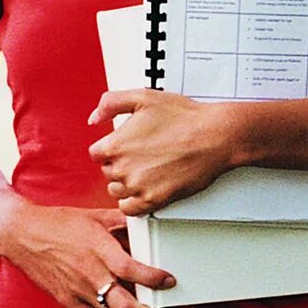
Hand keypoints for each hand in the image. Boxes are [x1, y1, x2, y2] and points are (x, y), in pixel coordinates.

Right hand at [0, 199, 175, 307]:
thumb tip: (148, 226)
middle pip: (126, 306)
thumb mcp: (96, 216)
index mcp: (97, 249)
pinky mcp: (68, 303)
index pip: (129, 269)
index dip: (153, 278)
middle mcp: (89, 274)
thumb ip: (124, 223)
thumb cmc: (59, 223)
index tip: (170, 280)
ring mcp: (78, 292)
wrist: (21, 233)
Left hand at [87, 88, 246, 213]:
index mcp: (116, 144)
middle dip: (120, 164)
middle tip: (140, 155)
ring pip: (117, 191)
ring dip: (126, 183)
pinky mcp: (154, 200)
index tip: (124, 146)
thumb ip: (111, 103)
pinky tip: (144, 189)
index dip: (110, 148)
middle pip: (107, 172)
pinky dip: (133, 202)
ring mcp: (138, 186)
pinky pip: (130, 209)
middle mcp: (123, 168)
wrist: (213, 136)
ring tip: (144, 170)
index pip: (96, 154)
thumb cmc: (184, 117)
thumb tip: (94, 119)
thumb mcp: (142, 97)